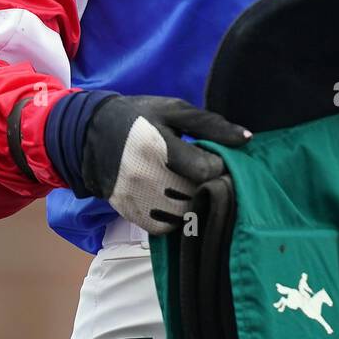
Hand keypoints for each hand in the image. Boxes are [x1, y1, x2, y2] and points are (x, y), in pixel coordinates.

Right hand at [81, 95, 251, 234]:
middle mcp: (145, 176)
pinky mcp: (130, 212)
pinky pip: (164, 228)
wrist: (90, 134)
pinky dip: (176, 217)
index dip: (219, 165)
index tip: (215, 157)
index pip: (206, 170)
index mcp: (159, 145)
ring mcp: (136, 198)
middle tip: (205, 171)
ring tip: (190, 184)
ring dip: (195, 202)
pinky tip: (175, 197)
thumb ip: (211, 125)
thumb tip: (247, 139)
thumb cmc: (139, 117)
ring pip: (184, 214)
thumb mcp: (174, 111)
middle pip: (197, 194)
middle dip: (208, 185)